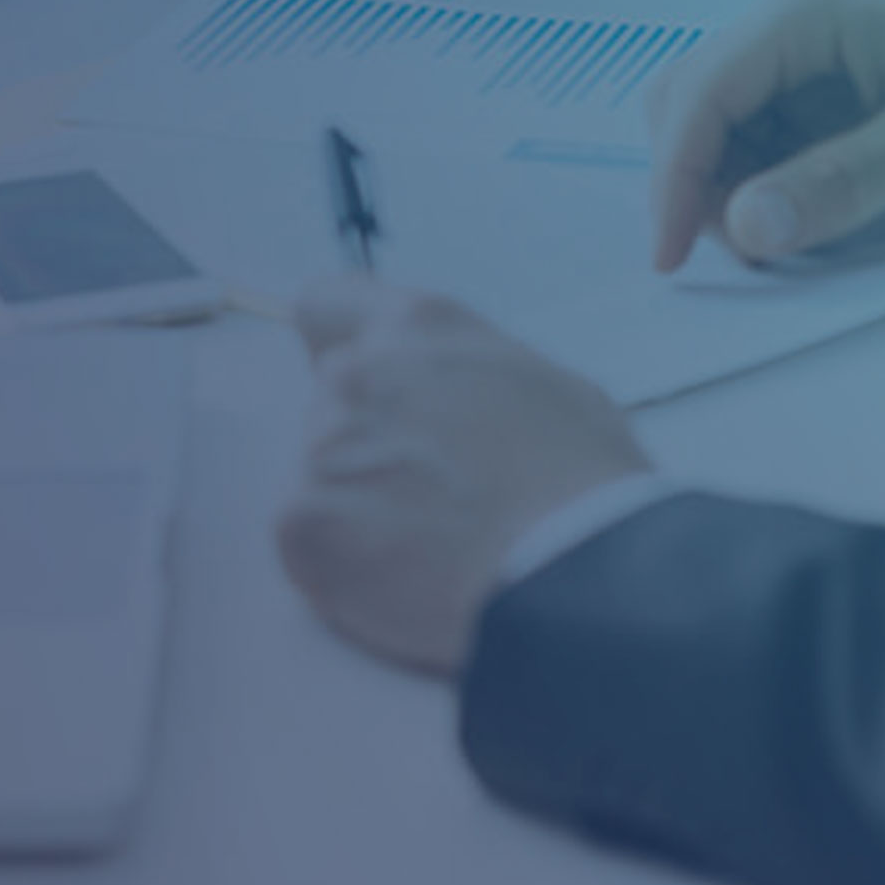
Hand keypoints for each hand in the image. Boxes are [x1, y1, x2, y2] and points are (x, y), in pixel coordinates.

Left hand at [280, 276, 647, 675]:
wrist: (576, 579)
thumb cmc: (583, 483)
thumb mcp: (544, 385)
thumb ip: (464, 371)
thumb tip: (444, 390)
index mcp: (413, 326)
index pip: (325, 304)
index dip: (345, 345)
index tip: (369, 385)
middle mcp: (355, 375)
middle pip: (331, 401)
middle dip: (368, 437)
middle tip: (433, 490)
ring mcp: (320, 450)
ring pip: (322, 474)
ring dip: (359, 504)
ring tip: (433, 545)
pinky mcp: (301, 523)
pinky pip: (310, 542)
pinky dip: (345, 564)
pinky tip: (407, 580)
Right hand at [648, 0, 884, 270]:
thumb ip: (844, 182)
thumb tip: (743, 229)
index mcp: (802, 9)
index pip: (699, 93)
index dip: (674, 178)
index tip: (670, 255)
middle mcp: (781, 18)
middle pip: (688, 104)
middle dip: (697, 183)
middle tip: (748, 249)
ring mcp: (792, 48)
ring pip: (712, 124)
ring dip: (726, 186)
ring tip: (784, 232)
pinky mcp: (808, 79)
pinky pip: (753, 133)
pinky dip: (758, 181)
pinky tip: (800, 209)